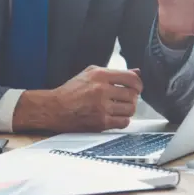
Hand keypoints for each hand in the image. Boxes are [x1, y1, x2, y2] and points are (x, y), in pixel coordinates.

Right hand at [12, 66, 142, 132]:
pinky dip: (122, 120)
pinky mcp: (100, 122)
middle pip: (132, 94)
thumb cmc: (71, 91)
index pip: (131, 78)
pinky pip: (123, 122)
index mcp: (100, 75)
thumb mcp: (90, 74)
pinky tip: (115, 116)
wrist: (54, 108)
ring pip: (130, 109)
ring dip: (128, 109)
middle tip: (126, 98)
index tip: (137, 87)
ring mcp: (101, 107)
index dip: (138, 84)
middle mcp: (101, 90)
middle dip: (132, 97)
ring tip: (120, 108)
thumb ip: (113, 72)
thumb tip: (136, 72)